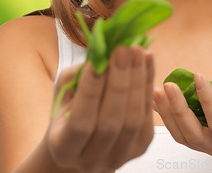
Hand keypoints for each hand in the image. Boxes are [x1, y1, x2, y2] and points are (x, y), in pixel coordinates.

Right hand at [46, 46, 153, 171]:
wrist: (86, 135)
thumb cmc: (71, 106)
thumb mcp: (65, 89)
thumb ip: (79, 74)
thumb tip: (104, 52)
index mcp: (63, 149)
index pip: (80, 123)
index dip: (90, 92)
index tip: (97, 62)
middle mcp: (91, 161)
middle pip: (110, 123)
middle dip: (118, 82)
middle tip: (123, 51)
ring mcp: (119, 157)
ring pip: (133, 120)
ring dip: (138, 81)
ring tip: (138, 51)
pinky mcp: (140, 147)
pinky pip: (147, 116)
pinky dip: (148, 84)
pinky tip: (147, 60)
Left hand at [154, 73, 211, 162]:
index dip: (208, 101)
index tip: (199, 76)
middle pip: (195, 136)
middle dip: (179, 110)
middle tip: (168, 85)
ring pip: (184, 138)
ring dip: (168, 115)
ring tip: (157, 90)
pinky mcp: (207, 141)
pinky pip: (183, 133)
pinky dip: (169, 117)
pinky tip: (160, 99)